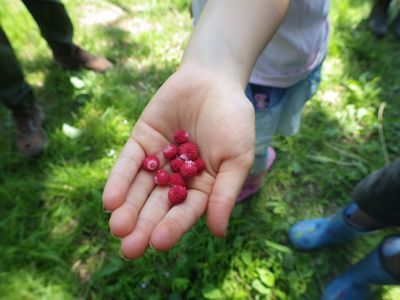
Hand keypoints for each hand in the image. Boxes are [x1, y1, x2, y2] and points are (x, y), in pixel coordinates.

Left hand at [102, 65, 254, 258]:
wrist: (213, 79)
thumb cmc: (232, 120)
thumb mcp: (236, 157)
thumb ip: (225, 193)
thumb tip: (217, 232)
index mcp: (202, 186)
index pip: (185, 211)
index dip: (173, 226)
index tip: (158, 243)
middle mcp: (177, 177)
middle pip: (157, 205)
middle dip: (143, 225)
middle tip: (128, 249)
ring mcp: (157, 159)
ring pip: (140, 188)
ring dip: (128, 208)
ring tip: (118, 227)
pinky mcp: (141, 141)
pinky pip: (128, 162)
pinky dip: (119, 180)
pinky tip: (110, 200)